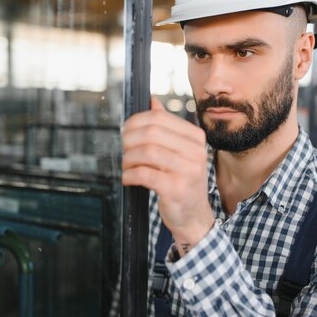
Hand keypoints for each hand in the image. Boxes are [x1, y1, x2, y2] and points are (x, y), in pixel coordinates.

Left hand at [122, 97, 214, 255]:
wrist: (193, 217)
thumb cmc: (182, 181)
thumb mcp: (179, 152)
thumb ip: (166, 127)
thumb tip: (151, 100)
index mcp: (195, 138)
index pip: (160, 118)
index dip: (136, 122)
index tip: (124, 131)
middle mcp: (196, 152)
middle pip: (152, 132)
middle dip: (129, 139)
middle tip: (120, 149)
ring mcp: (188, 170)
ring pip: (147, 152)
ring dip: (128, 158)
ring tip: (124, 165)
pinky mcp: (176, 188)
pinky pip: (145, 174)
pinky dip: (130, 175)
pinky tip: (127, 178)